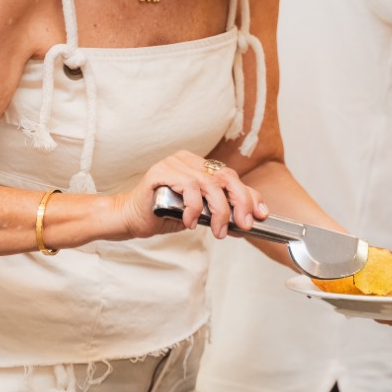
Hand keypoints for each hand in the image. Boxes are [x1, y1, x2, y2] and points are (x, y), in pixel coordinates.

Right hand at [115, 152, 265, 240]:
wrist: (131, 219)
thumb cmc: (163, 215)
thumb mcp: (200, 215)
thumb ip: (220, 213)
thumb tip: (245, 222)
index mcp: (200, 166)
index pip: (232, 178)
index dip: (250, 195)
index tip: (260, 214)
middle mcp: (189, 160)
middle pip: (226, 176)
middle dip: (240, 202)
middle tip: (243, 224)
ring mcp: (174, 163)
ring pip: (209, 183)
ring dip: (218, 211)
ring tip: (217, 231)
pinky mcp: (160, 172)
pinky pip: (188, 187)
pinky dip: (194, 208)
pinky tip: (190, 222)